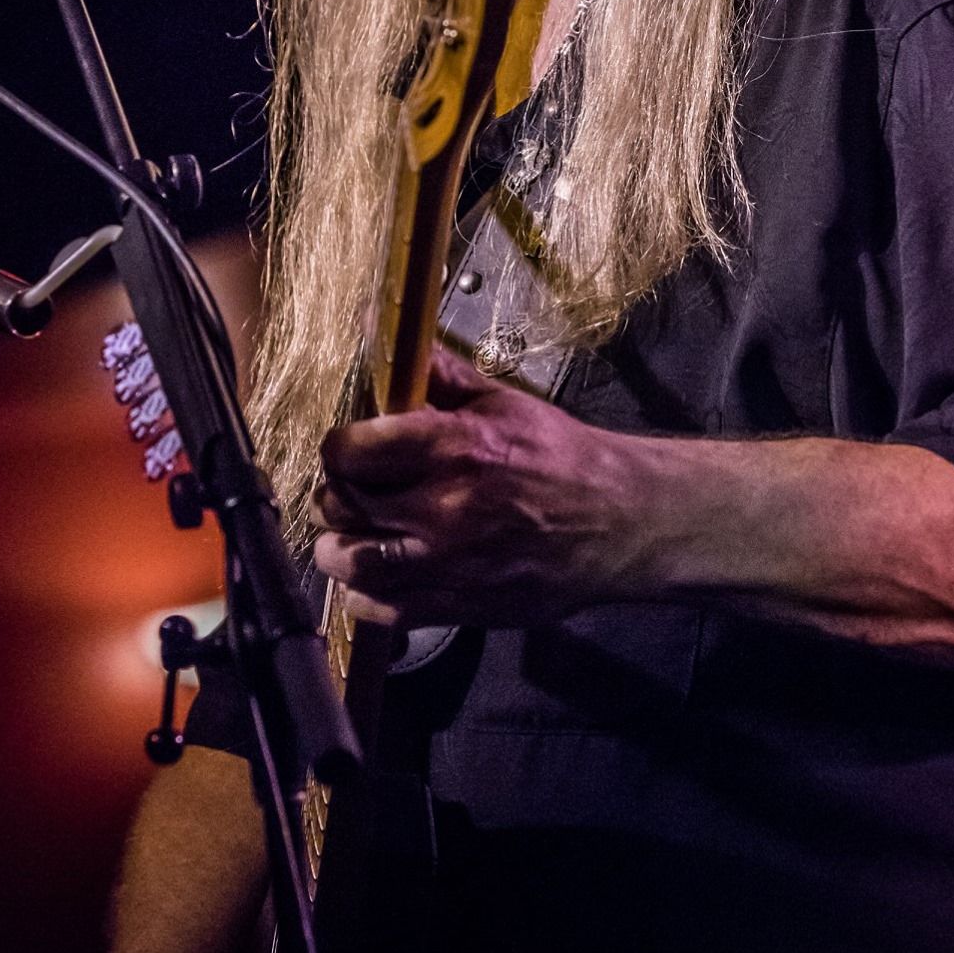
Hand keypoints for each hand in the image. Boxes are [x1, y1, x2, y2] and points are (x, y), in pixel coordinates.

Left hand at [311, 344, 652, 626]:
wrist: (615, 522)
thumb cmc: (560, 456)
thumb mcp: (503, 402)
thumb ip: (440, 376)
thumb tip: (394, 341)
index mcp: (454, 448)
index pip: (352, 450)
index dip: (339, 446)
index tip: (349, 446)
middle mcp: (443, 508)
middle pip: (343, 505)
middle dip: (337, 493)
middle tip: (351, 488)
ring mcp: (448, 564)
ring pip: (351, 563)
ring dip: (339, 547)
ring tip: (351, 534)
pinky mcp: (458, 606)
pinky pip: (382, 611)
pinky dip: (364, 596)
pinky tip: (376, 576)